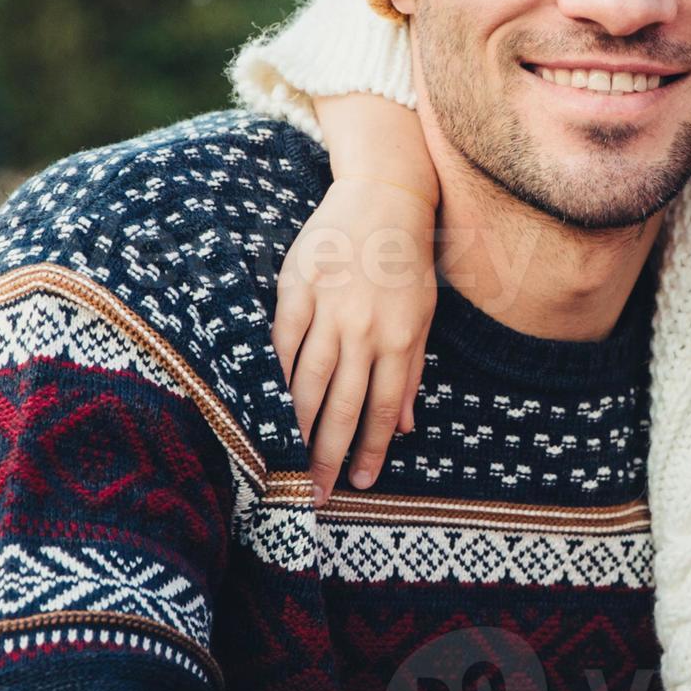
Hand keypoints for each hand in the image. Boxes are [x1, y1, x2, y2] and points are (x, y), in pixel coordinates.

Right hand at [273, 172, 435, 500]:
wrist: (385, 197)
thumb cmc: (407, 263)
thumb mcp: (422, 317)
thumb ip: (411, 372)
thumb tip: (406, 428)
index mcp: (400, 338)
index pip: (382, 408)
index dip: (369, 449)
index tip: (358, 482)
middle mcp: (364, 328)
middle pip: (340, 404)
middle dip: (327, 454)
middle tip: (316, 493)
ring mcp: (328, 307)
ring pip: (306, 379)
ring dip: (296, 425)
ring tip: (288, 459)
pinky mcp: (298, 286)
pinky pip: (282, 340)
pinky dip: (275, 374)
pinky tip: (268, 403)